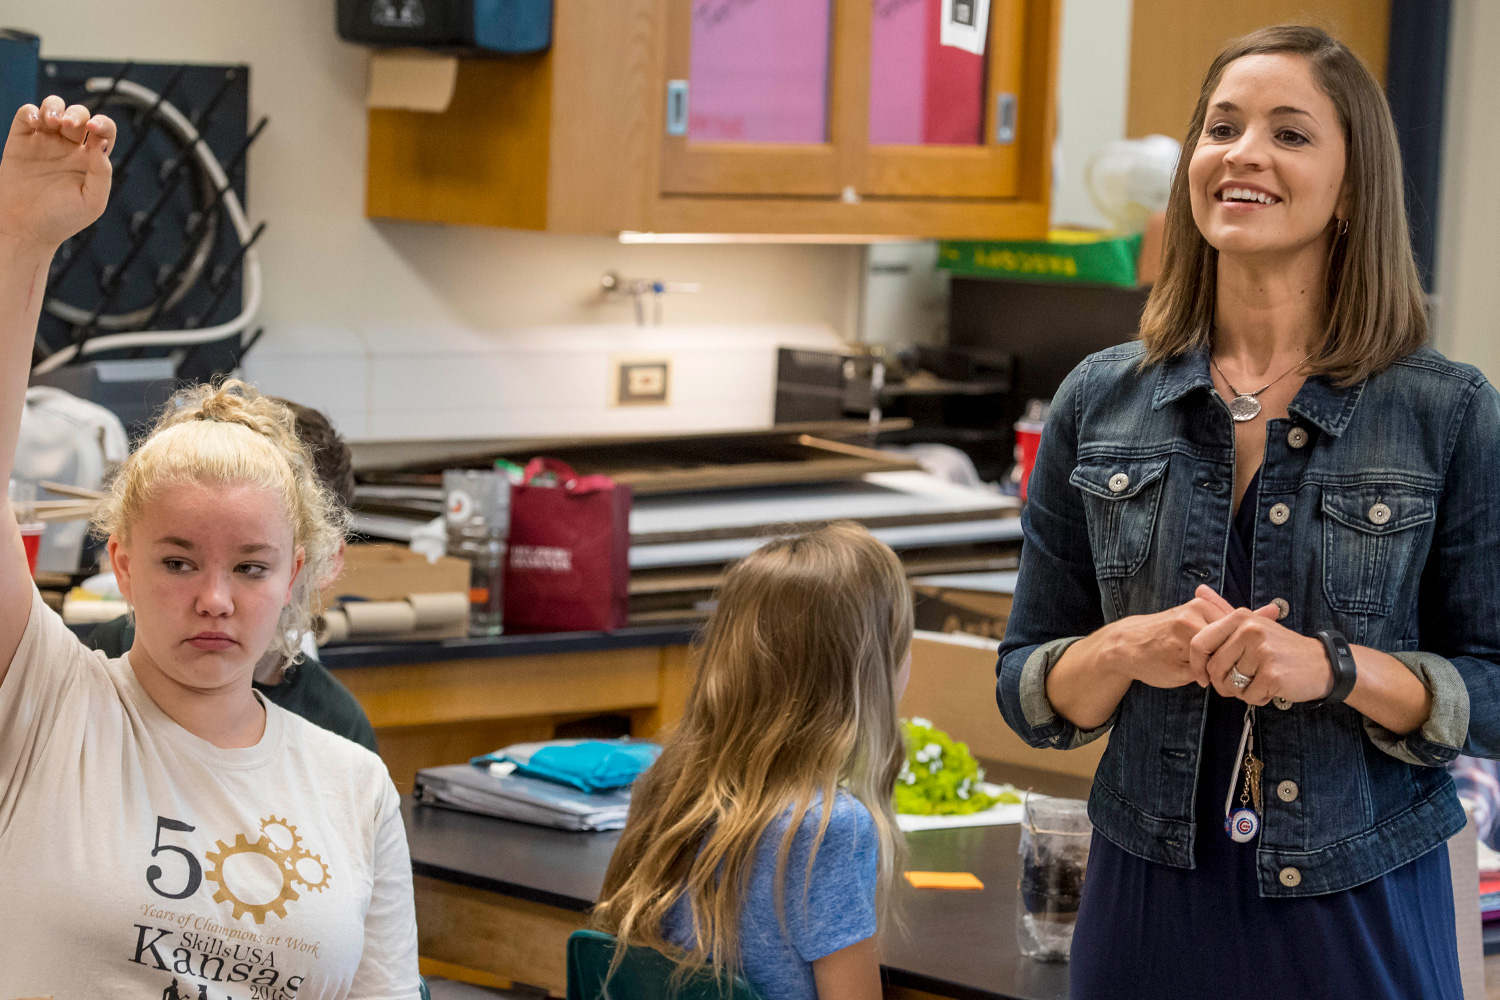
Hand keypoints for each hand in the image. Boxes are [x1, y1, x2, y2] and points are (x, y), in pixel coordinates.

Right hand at [0, 96, 114, 252]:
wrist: (25, 229)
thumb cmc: (62, 219)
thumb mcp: (92, 202)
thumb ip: (102, 173)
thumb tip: (101, 144)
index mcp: (91, 160)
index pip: (104, 131)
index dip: (103, 123)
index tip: (94, 130)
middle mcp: (69, 147)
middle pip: (79, 115)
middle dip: (77, 114)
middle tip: (69, 125)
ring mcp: (44, 142)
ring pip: (53, 108)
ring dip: (54, 107)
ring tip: (52, 121)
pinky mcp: (20, 141)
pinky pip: (26, 115)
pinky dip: (30, 111)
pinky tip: (34, 122)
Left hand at [1098, 585, 1239, 688]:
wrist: (1125, 644)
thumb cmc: (1148, 662)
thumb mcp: (1179, 675)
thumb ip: (1209, 668)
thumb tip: (1235, 666)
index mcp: (1190, 631)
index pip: (1229, 649)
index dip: (1228, 665)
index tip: (1220, 675)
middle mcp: (1194, 612)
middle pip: (1232, 634)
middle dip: (1230, 650)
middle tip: (1220, 665)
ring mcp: (1195, 604)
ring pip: (1229, 625)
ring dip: (1228, 639)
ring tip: (1215, 655)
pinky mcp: (1196, 603)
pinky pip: (1220, 617)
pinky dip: (1222, 630)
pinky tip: (1216, 642)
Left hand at [1190, 605, 1330, 705]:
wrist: (1322, 663)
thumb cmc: (1280, 647)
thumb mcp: (1252, 623)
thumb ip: (1223, 609)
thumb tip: (1198, 590)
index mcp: (1240, 618)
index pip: (1199, 643)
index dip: (1198, 664)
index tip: (1203, 676)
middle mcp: (1249, 631)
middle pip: (1214, 668)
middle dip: (1222, 683)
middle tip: (1240, 682)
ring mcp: (1262, 652)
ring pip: (1230, 684)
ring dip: (1241, 691)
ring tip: (1259, 681)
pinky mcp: (1272, 675)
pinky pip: (1248, 696)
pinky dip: (1256, 698)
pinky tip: (1270, 688)